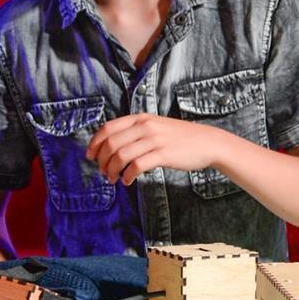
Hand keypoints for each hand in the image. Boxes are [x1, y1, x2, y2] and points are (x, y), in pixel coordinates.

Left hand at [86, 114, 230, 184]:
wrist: (208, 142)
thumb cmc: (179, 138)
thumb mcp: (155, 126)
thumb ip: (135, 131)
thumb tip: (112, 145)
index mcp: (140, 118)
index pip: (108, 128)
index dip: (94, 143)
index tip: (90, 156)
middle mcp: (145, 126)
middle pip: (111, 143)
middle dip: (102, 160)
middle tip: (102, 172)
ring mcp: (154, 139)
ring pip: (121, 155)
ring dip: (112, 170)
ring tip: (113, 179)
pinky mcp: (163, 154)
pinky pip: (137, 166)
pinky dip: (128, 175)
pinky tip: (128, 181)